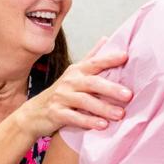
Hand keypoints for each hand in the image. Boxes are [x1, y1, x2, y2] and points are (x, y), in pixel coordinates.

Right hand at [14, 37, 131, 138]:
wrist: (34, 113)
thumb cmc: (61, 92)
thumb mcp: (74, 73)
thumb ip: (91, 57)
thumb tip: (106, 39)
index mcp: (77, 71)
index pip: (95, 62)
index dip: (109, 59)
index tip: (126, 56)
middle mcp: (69, 82)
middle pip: (92, 83)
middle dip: (111, 88)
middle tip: (129, 95)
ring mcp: (61, 97)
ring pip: (84, 101)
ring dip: (103, 108)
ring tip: (120, 114)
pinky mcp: (56, 113)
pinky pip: (73, 117)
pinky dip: (88, 121)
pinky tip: (102, 125)